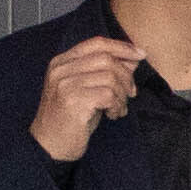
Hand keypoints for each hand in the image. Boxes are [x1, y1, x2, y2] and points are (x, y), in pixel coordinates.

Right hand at [32, 35, 141, 162]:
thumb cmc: (71, 118)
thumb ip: (106, 72)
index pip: (96, 43)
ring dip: (122, 95)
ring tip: (118, 108)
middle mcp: (61, 70)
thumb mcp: (88, 90)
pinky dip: (117, 106)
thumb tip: (133, 57)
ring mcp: (65, 85)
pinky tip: (112, 115)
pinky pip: (108, 95)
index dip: (121, 46)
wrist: (50, 146)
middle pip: (106, 59)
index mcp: (61, 62)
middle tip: (131, 93)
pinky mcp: (72, 101)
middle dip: (126, 76)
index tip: (140, 54)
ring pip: (110, 77)